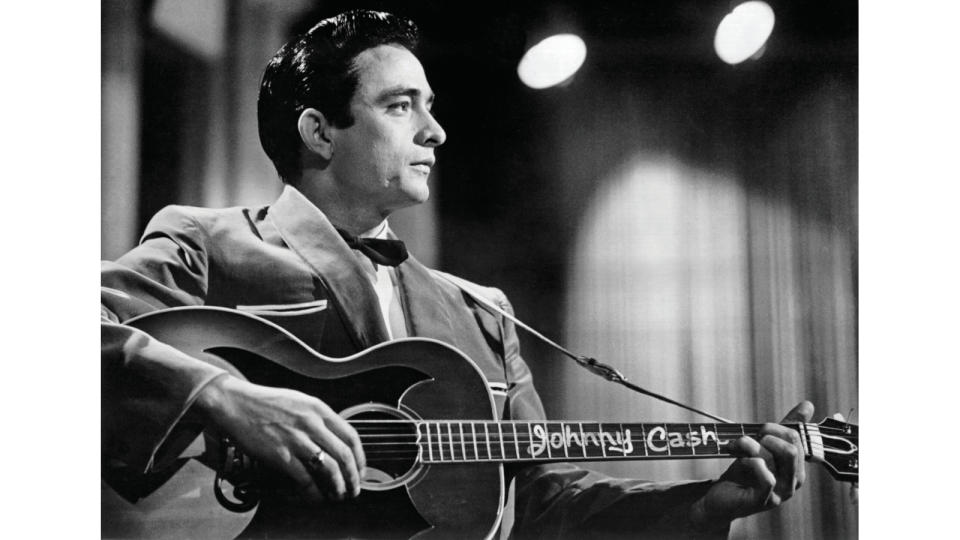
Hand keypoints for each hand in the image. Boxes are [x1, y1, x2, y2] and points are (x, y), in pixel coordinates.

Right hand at [193, 375, 365, 502]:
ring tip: (338, 495)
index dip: (360, 457)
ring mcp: (296, 439)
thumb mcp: (298, 401)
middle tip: (354, 488)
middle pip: (344, 455)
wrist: (234, 403)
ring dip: (338, 487)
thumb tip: (333, 438)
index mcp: (318, 409)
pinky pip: (305, 479)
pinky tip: (315, 496)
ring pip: (329, 469)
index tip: (359, 469)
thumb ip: (317, 417)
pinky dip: (313, 491)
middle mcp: (311, 423)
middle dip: (353, 477)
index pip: (351, 436)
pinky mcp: (280, 454)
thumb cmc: (263, 402)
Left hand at [692, 401, 813, 525]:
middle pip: (791, 449)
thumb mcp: (764, 447)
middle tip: (748, 437)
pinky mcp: (763, 501)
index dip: (775, 428)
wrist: (721, 498)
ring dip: (749, 445)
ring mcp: (780, 493)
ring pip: (773, 459)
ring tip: (735, 446)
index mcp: (797, 467)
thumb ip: (784, 428)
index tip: (758, 429)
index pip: (797, 439)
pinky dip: (750, 462)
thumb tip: (808, 404)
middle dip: (767, 435)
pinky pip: (766, 477)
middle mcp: (793, 482)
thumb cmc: (744, 472)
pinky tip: (741, 462)